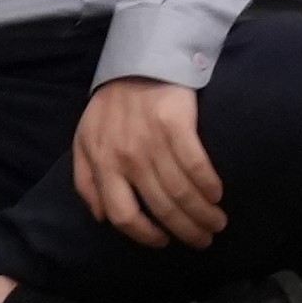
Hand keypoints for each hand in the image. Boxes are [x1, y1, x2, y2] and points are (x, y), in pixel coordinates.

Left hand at [71, 77, 228, 250]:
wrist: (139, 60)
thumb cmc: (111, 105)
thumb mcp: (84, 142)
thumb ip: (87, 181)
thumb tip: (103, 218)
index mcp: (103, 164)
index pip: (123, 215)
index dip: (144, 235)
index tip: (164, 243)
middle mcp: (127, 158)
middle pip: (160, 207)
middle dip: (185, 230)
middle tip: (203, 240)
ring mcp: (152, 141)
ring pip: (180, 191)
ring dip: (202, 213)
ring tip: (216, 223)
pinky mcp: (177, 124)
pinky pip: (196, 164)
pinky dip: (208, 184)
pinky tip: (217, 195)